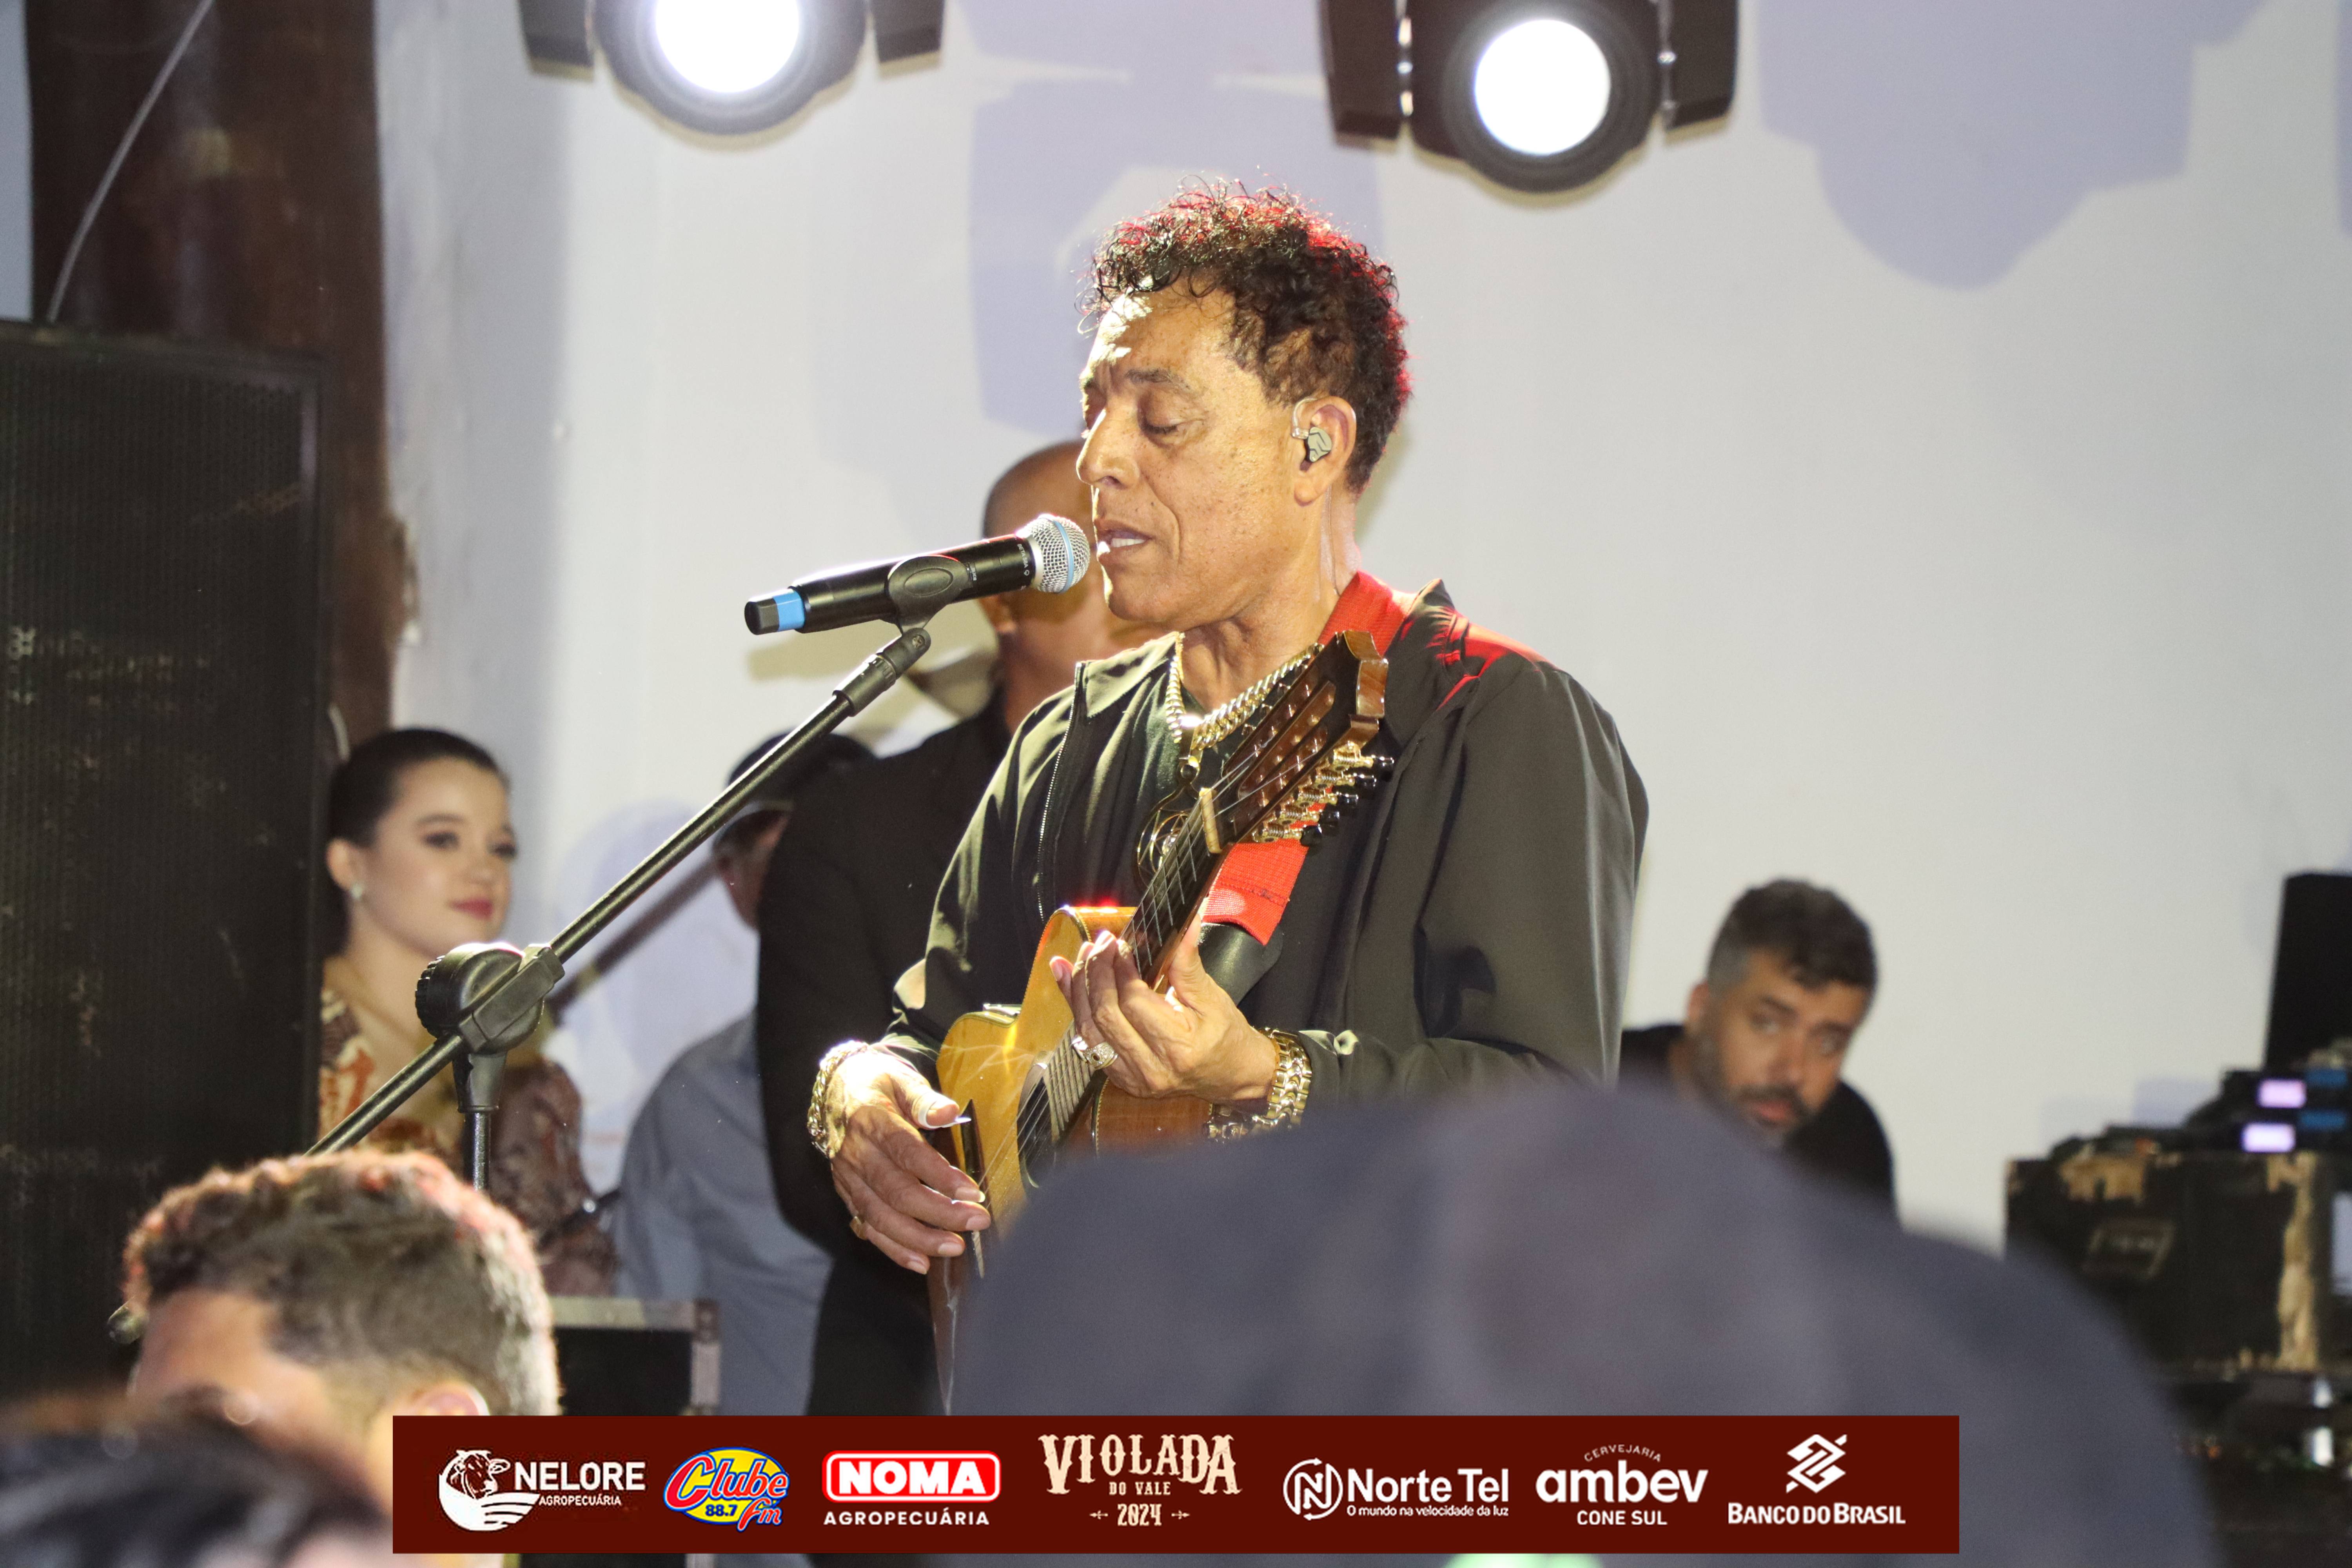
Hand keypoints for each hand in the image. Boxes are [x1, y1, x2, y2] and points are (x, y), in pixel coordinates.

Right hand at [826, 1049, 989, 1273]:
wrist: (836, 1091)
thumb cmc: (878, 1085)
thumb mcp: (900, 1079)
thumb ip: (924, 1099)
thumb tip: (949, 1112)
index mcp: (871, 1121)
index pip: (907, 1153)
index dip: (939, 1176)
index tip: (972, 1192)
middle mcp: (856, 1154)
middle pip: (896, 1191)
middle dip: (938, 1212)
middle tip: (976, 1222)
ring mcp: (848, 1179)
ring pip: (881, 1216)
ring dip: (918, 1237)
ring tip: (953, 1248)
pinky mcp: (847, 1195)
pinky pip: (868, 1227)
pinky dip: (893, 1248)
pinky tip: (921, 1262)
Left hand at [1049, 924, 1277, 1103]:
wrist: (1230, 1074)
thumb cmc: (1224, 1034)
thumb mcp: (1212, 997)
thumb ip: (1187, 962)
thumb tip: (1185, 921)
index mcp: (1178, 1047)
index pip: (1134, 1001)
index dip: (1121, 969)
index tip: (1121, 944)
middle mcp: (1151, 1069)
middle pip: (1106, 1014)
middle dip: (1097, 973)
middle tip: (1101, 943)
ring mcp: (1132, 1078)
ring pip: (1089, 1029)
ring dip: (1079, 989)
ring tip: (1082, 955)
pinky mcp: (1120, 1079)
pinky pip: (1087, 1042)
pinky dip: (1076, 1009)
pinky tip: (1068, 981)